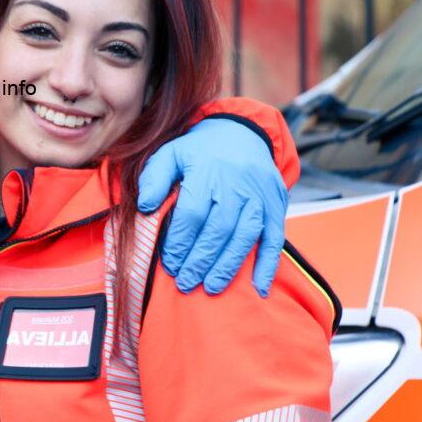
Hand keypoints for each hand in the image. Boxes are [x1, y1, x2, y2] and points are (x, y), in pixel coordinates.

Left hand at [137, 118, 287, 296]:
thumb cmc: (199, 151)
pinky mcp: (276, 205)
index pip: (193, 213)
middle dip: (200, 260)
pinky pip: (275, 238)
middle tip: (185, 283)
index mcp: (207, 171)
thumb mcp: (171, 153)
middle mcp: (236, 184)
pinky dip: (268, 264)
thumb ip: (155, 177)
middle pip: (218, 229)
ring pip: (245, 236)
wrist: (240, 133)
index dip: (180, 242)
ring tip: (210, 287)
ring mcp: (259, 196)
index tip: (170, 263)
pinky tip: (258, 287)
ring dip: (228, 266)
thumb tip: (145, 206)